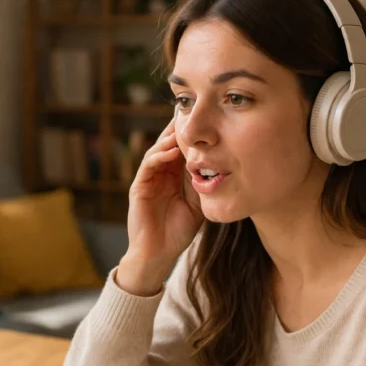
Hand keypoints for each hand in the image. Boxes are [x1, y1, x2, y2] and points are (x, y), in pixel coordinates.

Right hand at [117, 117, 203, 295]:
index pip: (183, 149)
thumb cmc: (179, 231)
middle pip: (169, 143)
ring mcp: (149, 179)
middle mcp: (161, 173)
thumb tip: (225, 166)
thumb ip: (205, 184)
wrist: (160, 254)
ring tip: (184, 128)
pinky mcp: (139, 187)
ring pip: (158, 150)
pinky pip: (148, 166)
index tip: (208, 118)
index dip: (193, 134)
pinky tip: (172, 150)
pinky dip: (159, 156)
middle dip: (180, 128)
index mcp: (175, 176)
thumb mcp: (199, 203)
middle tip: (193, 111)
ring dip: (170, 138)